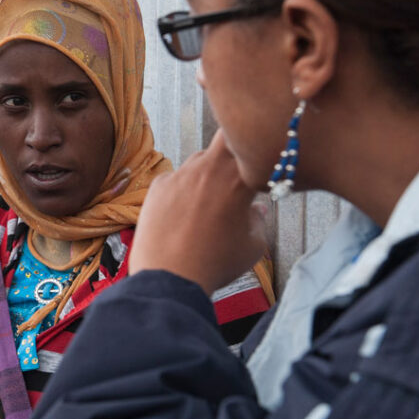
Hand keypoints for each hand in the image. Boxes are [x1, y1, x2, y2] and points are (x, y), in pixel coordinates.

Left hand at [130, 130, 266, 295]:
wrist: (170, 278)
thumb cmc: (216, 263)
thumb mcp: (252, 247)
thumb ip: (259, 221)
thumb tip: (257, 209)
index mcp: (240, 177)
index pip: (252, 143)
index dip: (254, 151)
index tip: (256, 168)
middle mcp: (209, 167)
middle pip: (223, 141)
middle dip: (230, 154)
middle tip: (232, 179)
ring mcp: (180, 173)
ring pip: (198, 161)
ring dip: (205, 174)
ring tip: (205, 206)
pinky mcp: (158, 185)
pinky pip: (175, 178)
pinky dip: (181, 189)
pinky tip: (181, 215)